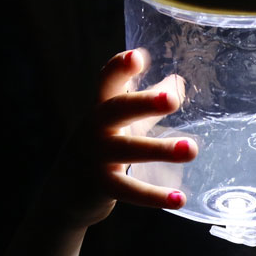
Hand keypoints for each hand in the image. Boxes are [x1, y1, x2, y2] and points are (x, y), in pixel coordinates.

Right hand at [43, 50, 194, 226]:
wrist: (64, 194)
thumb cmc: (100, 150)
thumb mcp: (120, 124)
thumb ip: (147, 105)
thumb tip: (179, 83)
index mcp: (101, 108)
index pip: (107, 81)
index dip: (120, 67)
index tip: (139, 56)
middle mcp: (95, 128)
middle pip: (116, 110)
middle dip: (143, 103)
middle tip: (172, 99)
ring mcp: (96, 157)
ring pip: (128, 151)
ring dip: (159, 150)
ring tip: (191, 149)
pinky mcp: (101, 186)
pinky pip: (129, 190)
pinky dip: (154, 196)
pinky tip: (180, 198)